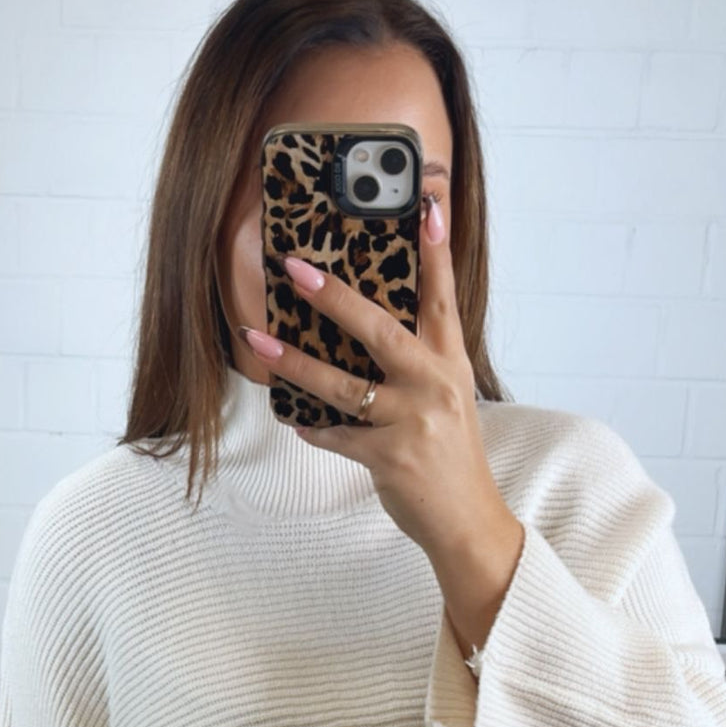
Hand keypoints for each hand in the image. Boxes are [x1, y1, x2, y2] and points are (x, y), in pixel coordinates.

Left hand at [240, 193, 511, 563]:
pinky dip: (313, 428)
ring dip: (295, 362)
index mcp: (450, 364)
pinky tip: (294, 419)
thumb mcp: (447, 398)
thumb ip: (418, 362)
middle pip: (380, 331)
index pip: (442, 298)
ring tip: (258, 340)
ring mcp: (411, 423)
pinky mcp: (389, 458)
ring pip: (343, 385)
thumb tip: (369, 326)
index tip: (426, 206)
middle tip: (297, 268)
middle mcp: (434, 386)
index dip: (435, 252)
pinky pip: (336, 436)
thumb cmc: (451, 455)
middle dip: (336, 297)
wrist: (468, 521)